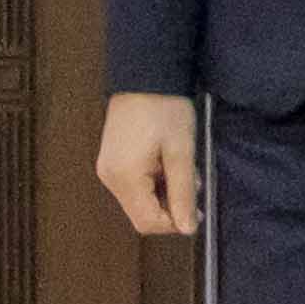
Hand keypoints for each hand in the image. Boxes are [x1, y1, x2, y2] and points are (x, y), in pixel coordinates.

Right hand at [97, 91, 198, 237]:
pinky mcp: (112, 160)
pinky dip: (153, 182)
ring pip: (139, 200)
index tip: (197, 208)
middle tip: (192, 182)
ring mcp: (108, 169)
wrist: (146, 75)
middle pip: (141, 214)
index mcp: (125, 178)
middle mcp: (110, 178)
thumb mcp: (181, 152)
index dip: (174, 223)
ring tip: (181, 167)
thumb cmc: (165, 109)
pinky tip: (167, 162)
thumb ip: (183, 193)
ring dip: (163, 193)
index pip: (147, 223)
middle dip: (170, 206)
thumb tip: (187, 228)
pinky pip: (133, 185)